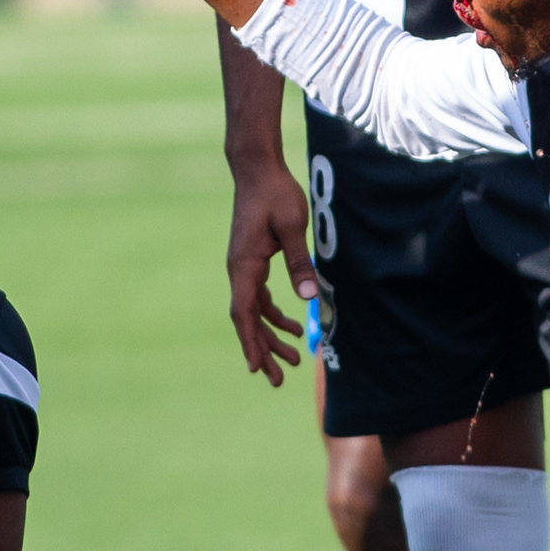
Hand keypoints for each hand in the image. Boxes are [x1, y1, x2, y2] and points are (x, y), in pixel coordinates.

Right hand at [225, 152, 313, 384]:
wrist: (257, 171)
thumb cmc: (275, 195)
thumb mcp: (291, 227)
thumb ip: (299, 262)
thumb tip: (310, 297)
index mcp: (244, 265)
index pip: (244, 312)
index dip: (250, 341)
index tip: (256, 367)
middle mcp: (239, 271)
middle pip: (247, 319)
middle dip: (263, 350)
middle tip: (279, 379)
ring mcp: (244, 267)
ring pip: (254, 311)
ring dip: (270, 335)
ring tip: (291, 358)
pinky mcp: (253, 262)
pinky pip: (260, 297)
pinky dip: (273, 314)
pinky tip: (291, 325)